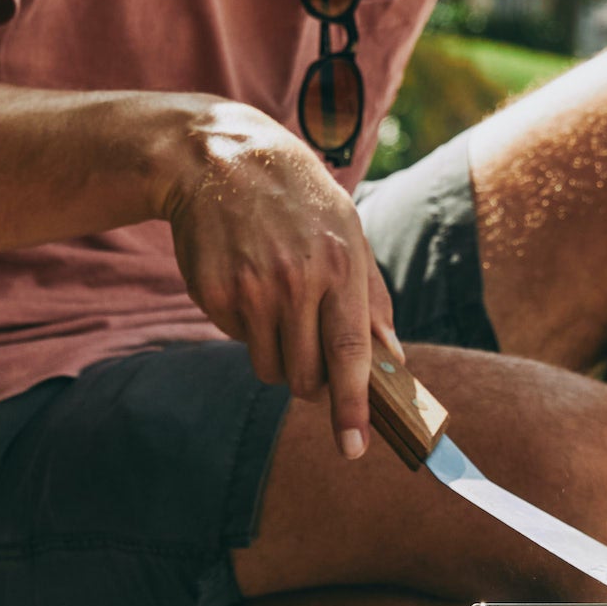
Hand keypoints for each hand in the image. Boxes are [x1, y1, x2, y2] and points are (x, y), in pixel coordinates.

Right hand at [159, 100, 395, 459]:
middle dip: (311, 381)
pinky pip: (237, 339)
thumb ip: (370, 296)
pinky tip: (247, 280)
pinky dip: (245, 325)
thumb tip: (393, 358)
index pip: (349, 354)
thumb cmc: (297, 199)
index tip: (354, 448)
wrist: (220, 157)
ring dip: (277, 353)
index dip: (352, 407)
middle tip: (308, 349)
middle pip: (304, 376)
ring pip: (269, 367)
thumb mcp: (347, 230)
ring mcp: (250, 287)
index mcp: (339, 265)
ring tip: (276, 301)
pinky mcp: (213, 292)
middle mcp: (295, 280)